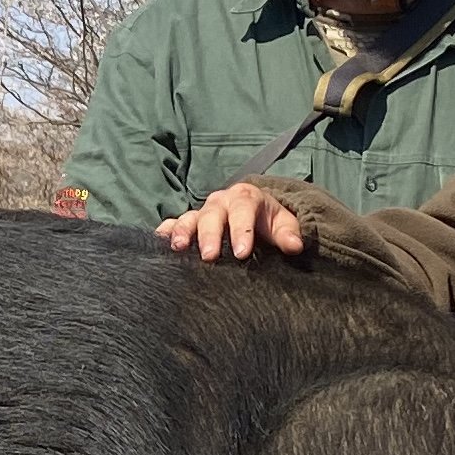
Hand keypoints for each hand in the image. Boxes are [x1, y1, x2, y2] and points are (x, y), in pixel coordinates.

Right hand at [157, 181, 310, 261]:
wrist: (254, 211)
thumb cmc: (268, 221)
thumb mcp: (283, 223)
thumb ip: (288, 233)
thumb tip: (294, 246)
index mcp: (246, 198)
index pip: (243, 209)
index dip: (242, 230)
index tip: (242, 253)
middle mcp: (221, 202)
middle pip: (213, 214)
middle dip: (210, 235)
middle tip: (210, 257)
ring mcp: (202, 211)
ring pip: (190, 218)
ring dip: (183, 232)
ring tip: (179, 248)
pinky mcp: (189, 221)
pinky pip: (174, 223)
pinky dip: (166, 231)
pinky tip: (159, 241)